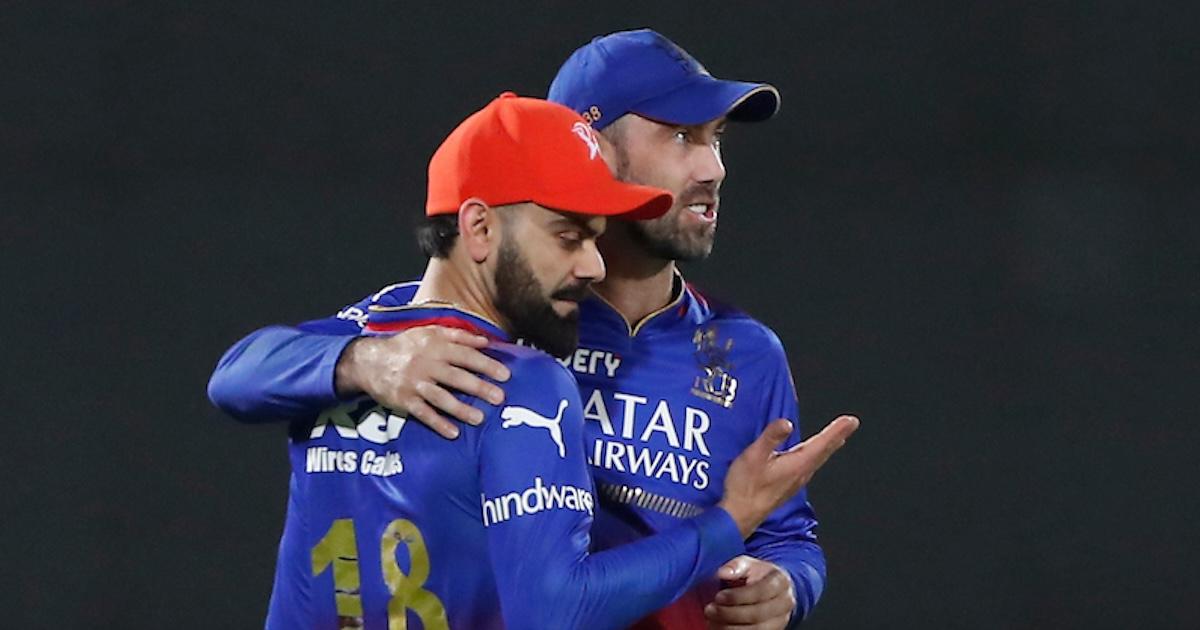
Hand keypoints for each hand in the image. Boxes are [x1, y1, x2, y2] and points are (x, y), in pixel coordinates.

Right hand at [335, 326, 510, 437]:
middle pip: (456, 377)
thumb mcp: (429, 332)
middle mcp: (425, 364)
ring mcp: (414, 383)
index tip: (505, 375)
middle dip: (479, 387)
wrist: (369, 361)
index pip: (465, 355)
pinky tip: (453, 433)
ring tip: (480, 418)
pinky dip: (438, 424)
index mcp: (435, 346)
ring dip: (461, 409)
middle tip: (499, 397)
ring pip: (440, 397)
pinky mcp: (404, 401)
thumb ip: (458, 335)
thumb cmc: (406, 346)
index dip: (486, 364)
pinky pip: (423, 414)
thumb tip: (486, 341)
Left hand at [705, 556, 794, 628]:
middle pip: (757, 614)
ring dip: (731, 628)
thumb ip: (736, 566)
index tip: (718, 596)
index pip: (760, 592)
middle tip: (710, 610)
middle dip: (730, 614)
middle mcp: (785, 603)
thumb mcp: (749, 564)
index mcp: (780, 582)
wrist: (775, 589)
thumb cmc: (758, 575)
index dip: (737, 596)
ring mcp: (781, 620)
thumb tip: (722, 573)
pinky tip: (721, 628)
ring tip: (712, 621)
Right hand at [718, 415, 857, 537]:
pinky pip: (810, 466)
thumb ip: (771, 438)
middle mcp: (801, 474)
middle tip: (850, 424)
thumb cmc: (745, 487)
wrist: (739, 516)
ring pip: (818, 459)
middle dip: (838, 435)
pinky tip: (813, 456)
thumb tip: (786, 423)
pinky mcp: (788, 486)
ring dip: (829, 446)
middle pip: (824, 451)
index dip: (837, 430)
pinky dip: (817, 455)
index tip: (851, 421)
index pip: (821, 443)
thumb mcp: (754, 456)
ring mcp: (795, 481)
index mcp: (797, 464)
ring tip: (838, 437)